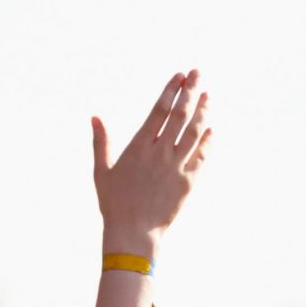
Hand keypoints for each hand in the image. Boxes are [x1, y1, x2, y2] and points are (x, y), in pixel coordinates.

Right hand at [92, 71, 210, 255]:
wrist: (134, 232)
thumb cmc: (114, 203)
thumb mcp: (102, 171)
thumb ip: (101, 142)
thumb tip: (94, 117)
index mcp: (139, 146)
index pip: (159, 111)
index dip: (170, 91)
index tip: (179, 76)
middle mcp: (160, 153)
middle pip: (179, 115)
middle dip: (190, 91)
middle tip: (197, 73)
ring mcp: (176, 166)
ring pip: (194, 132)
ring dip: (202, 112)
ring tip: (208, 96)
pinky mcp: (188, 182)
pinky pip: (201, 156)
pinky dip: (207, 141)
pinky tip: (211, 129)